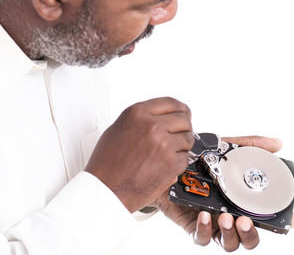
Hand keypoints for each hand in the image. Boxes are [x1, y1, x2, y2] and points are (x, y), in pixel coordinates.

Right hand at [85, 97, 193, 212]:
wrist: (105, 190)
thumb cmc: (107, 164)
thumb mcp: (118, 129)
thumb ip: (140, 120)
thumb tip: (157, 118)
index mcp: (138, 113)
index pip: (171, 103)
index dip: (180, 110)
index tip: (183, 114)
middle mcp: (152, 125)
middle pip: (183, 119)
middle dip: (183, 128)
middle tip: (178, 136)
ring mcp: (163, 144)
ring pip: (188, 139)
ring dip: (182, 146)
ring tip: (167, 154)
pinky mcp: (171, 163)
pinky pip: (185, 158)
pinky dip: (178, 163)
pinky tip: (164, 166)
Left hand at [153, 136, 293, 251]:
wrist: (170, 161)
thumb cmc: (201, 160)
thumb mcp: (227, 150)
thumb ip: (251, 148)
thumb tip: (278, 144)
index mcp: (242, 202)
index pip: (266, 218)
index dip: (282, 222)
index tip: (293, 219)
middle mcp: (230, 215)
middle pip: (249, 237)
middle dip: (252, 233)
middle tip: (246, 219)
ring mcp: (212, 223)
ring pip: (229, 243)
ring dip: (231, 233)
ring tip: (226, 217)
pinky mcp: (193, 226)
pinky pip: (201, 238)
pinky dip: (204, 229)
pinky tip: (203, 215)